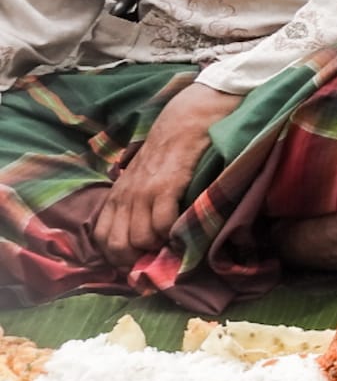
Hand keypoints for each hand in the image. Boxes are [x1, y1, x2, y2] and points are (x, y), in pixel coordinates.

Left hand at [92, 82, 242, 268]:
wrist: (189, 117)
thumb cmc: (170, 147)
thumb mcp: (143, 175)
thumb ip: (138, 199)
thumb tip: (142, 231)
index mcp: (117, 194)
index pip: (103, 238)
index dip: (119, 258)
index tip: (140, 263)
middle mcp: (125, 195)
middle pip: (118, 245)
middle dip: (137, 260)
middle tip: (158, 259)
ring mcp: (144, 191)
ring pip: (140, 239)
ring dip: (158, 248)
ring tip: (174, 244)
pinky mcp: (167, 185)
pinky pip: (163, 224)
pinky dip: (173, 235)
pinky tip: (184, 230)